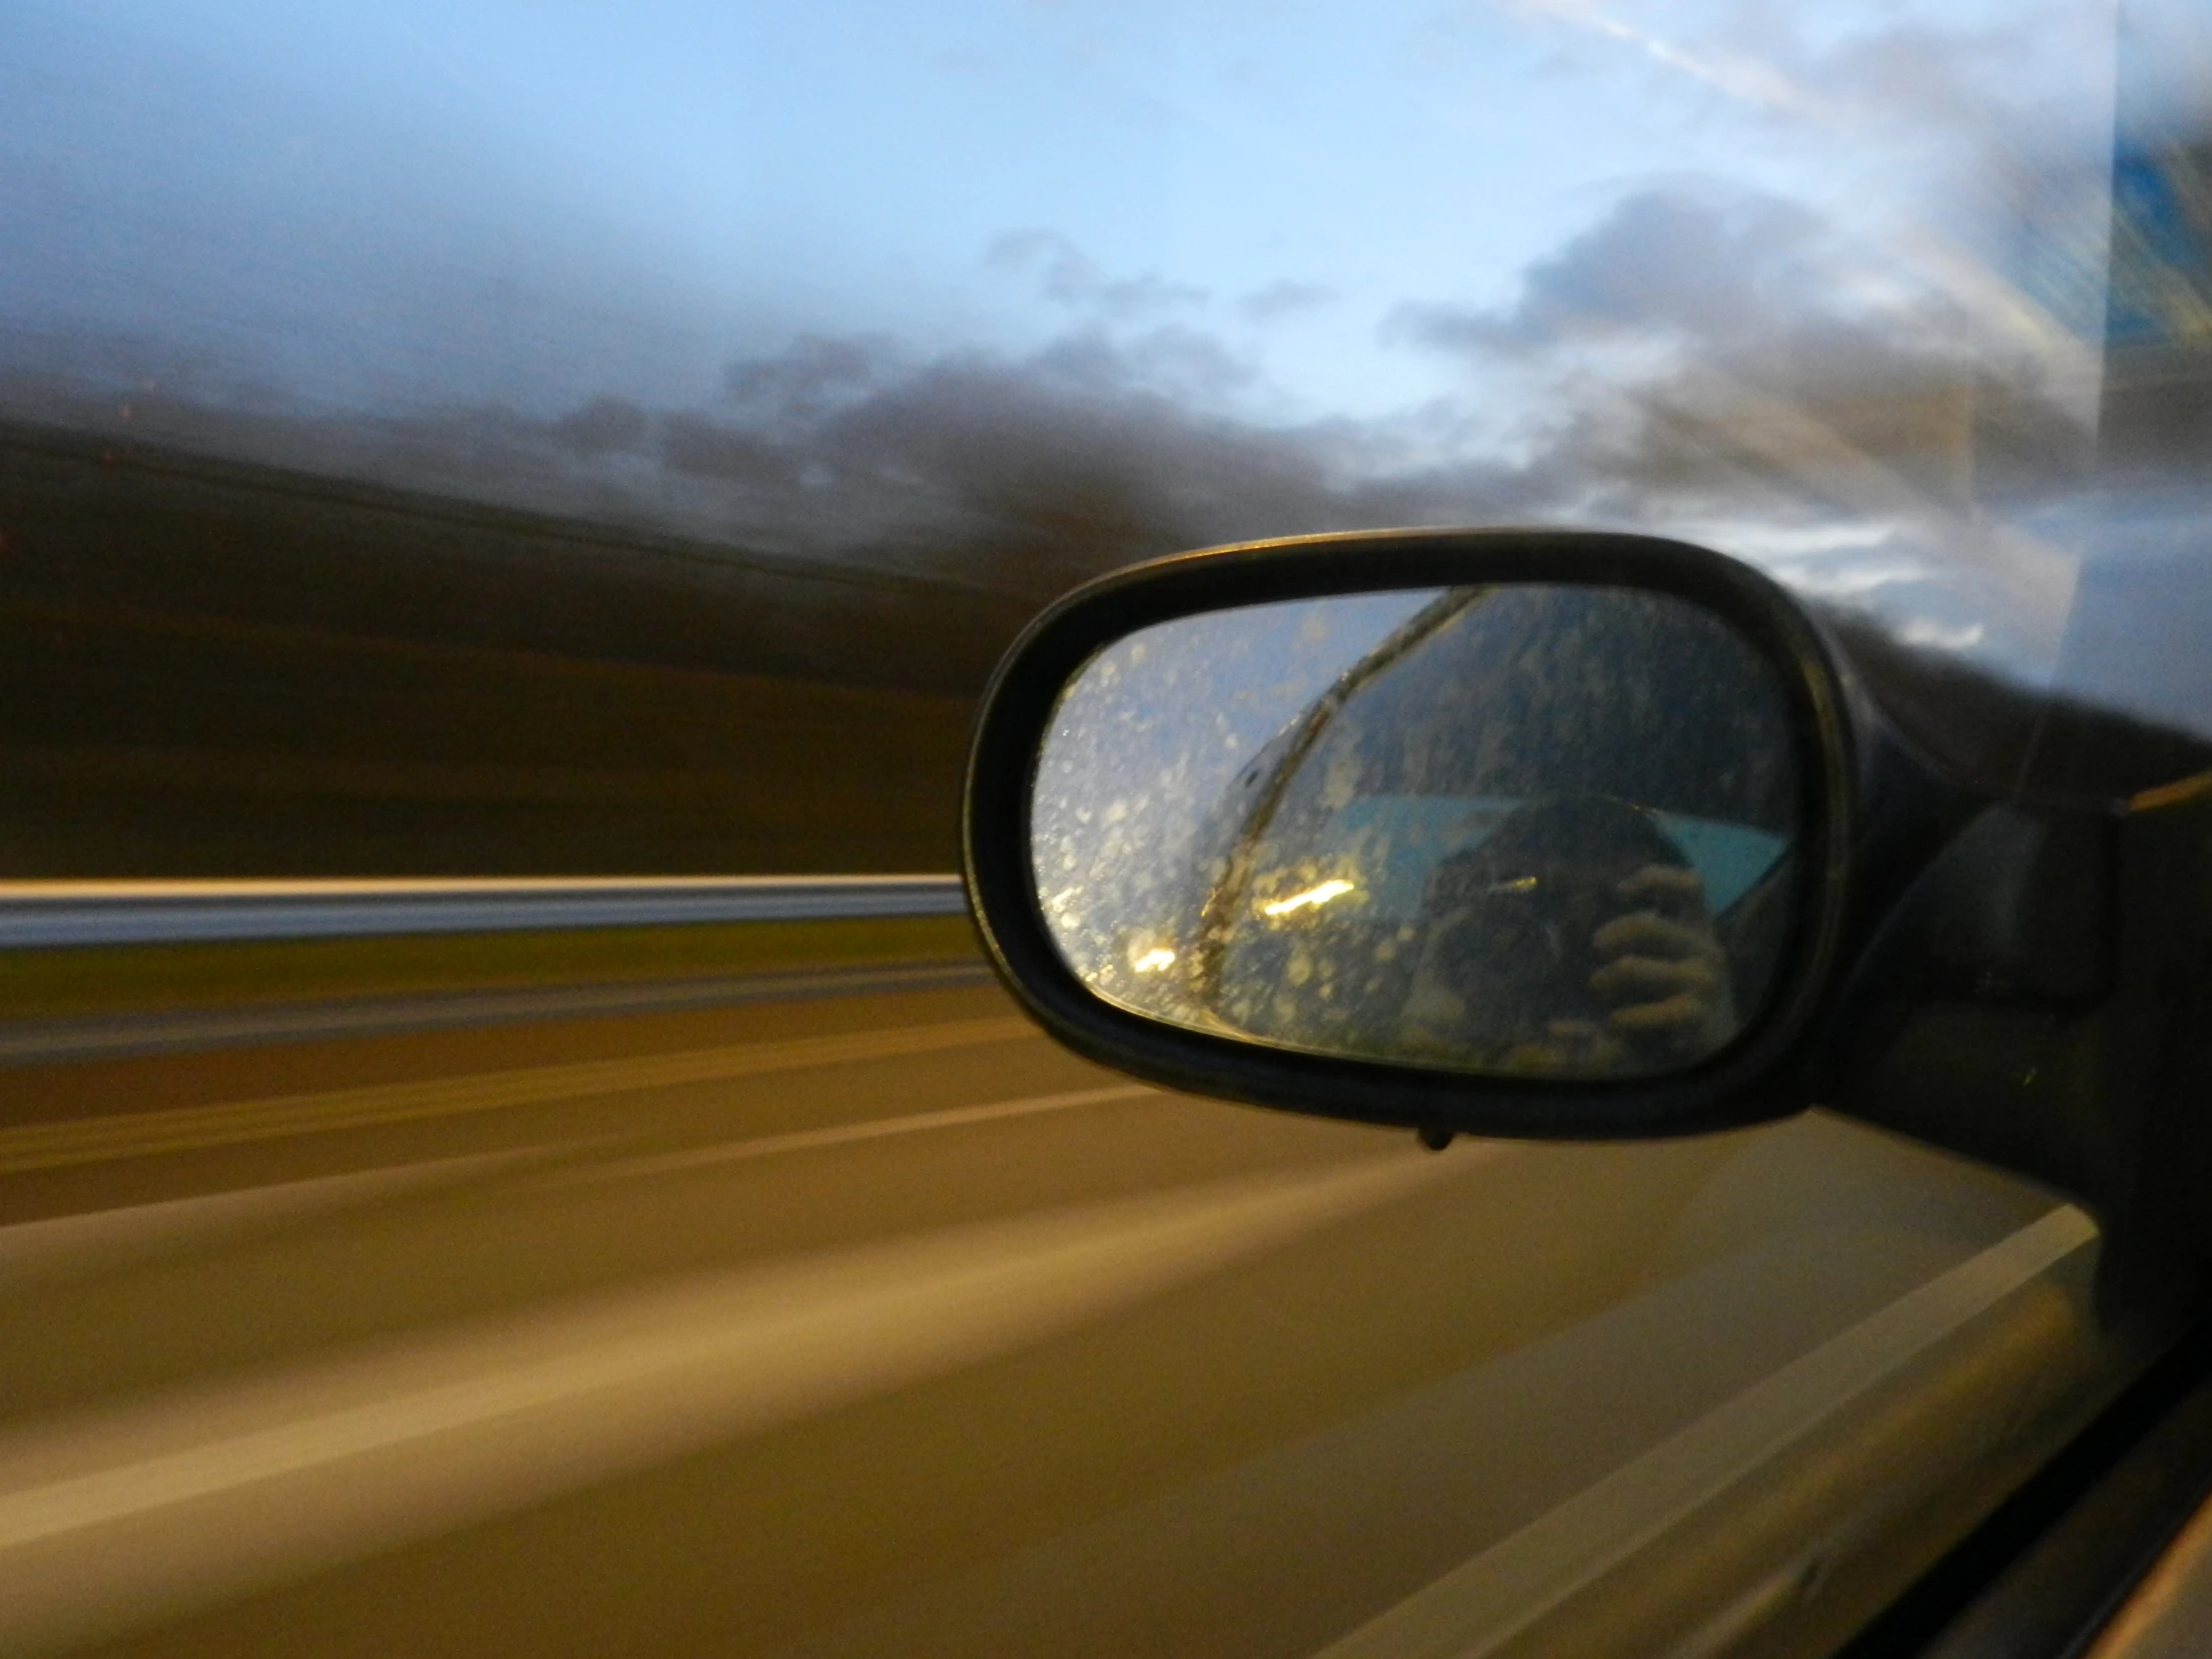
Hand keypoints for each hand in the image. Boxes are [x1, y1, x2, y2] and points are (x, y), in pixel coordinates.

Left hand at [1586, 864, 1735, 1059]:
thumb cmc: (1681, 994)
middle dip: (1610, 935)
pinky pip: (1639, 1010)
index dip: (1654, 878)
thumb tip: (1603, 908)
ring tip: (1599, 988)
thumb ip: (1645, 933)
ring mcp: (1702, 981)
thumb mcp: (1671, 958)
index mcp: (1700, 928)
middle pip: (1646, 924)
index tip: (1619, 891)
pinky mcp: (1694, 1014)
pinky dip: (1620, 1017)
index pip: (1689, 886)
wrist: (1717, 1049)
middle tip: (1596, 948)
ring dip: (1604, 978)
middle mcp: (1705, 949)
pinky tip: (1616, 1022)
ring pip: (1630, 966)